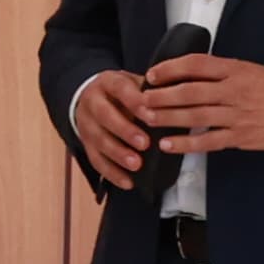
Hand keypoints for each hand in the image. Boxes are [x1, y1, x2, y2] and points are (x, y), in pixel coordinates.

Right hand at [70, 69, 153, 187]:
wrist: (90, 96)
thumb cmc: (121, 92)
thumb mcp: (133, 82)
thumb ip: (151, 90)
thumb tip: (176, 99)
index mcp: (107, 83)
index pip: (120, 89)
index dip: (134, 102)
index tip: (150, 115)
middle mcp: (93, 102)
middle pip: (105, 116)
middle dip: (124, 130)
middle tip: (144, 143)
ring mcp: (87, 124)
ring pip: (98, 140)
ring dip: (117, 154)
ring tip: (136, 164)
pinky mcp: (86, 144)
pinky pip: (96, 161)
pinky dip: (112, 173)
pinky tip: (128, 182)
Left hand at [137, 52, 263, 156]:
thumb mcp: (251, 69)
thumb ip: (222, 70)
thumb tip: (189, 70)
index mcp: (236, 70)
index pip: (197, 65)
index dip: (171, 68)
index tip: (153, 74)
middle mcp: (234, 91)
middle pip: (191, 92)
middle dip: (162, 96)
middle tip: (141, 99)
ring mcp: (236, 116)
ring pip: (195, 116)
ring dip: (167, 118)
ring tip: (146, 119)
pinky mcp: (239, 136)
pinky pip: (208, 141)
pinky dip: (186, 143)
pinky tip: (167, 144)